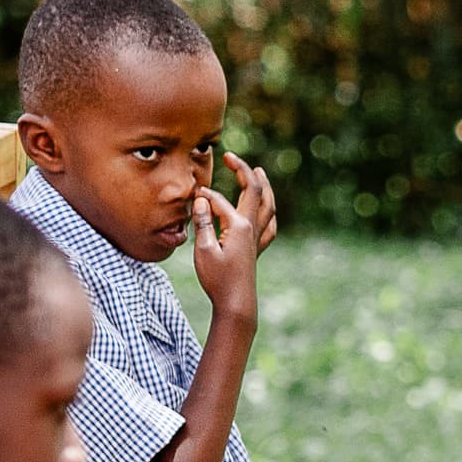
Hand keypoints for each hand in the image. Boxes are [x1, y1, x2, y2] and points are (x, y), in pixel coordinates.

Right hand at [192, 152, 278, 320]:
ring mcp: (257, 239)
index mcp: (239, 226)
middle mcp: (252, 229)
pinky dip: (269, 212)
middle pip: (254, 192)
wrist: (236, 303)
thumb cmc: (218, 279)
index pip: (220, 201)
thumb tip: (201, 200)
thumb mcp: (204, 250)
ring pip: (268, 205)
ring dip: (263, 186)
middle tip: (231, 157)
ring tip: (259, 172)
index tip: (191, 195)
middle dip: (243, 171)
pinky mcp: (256, 249)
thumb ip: (203, 223)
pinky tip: (267, 210)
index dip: (205, 196)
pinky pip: (270, 225)